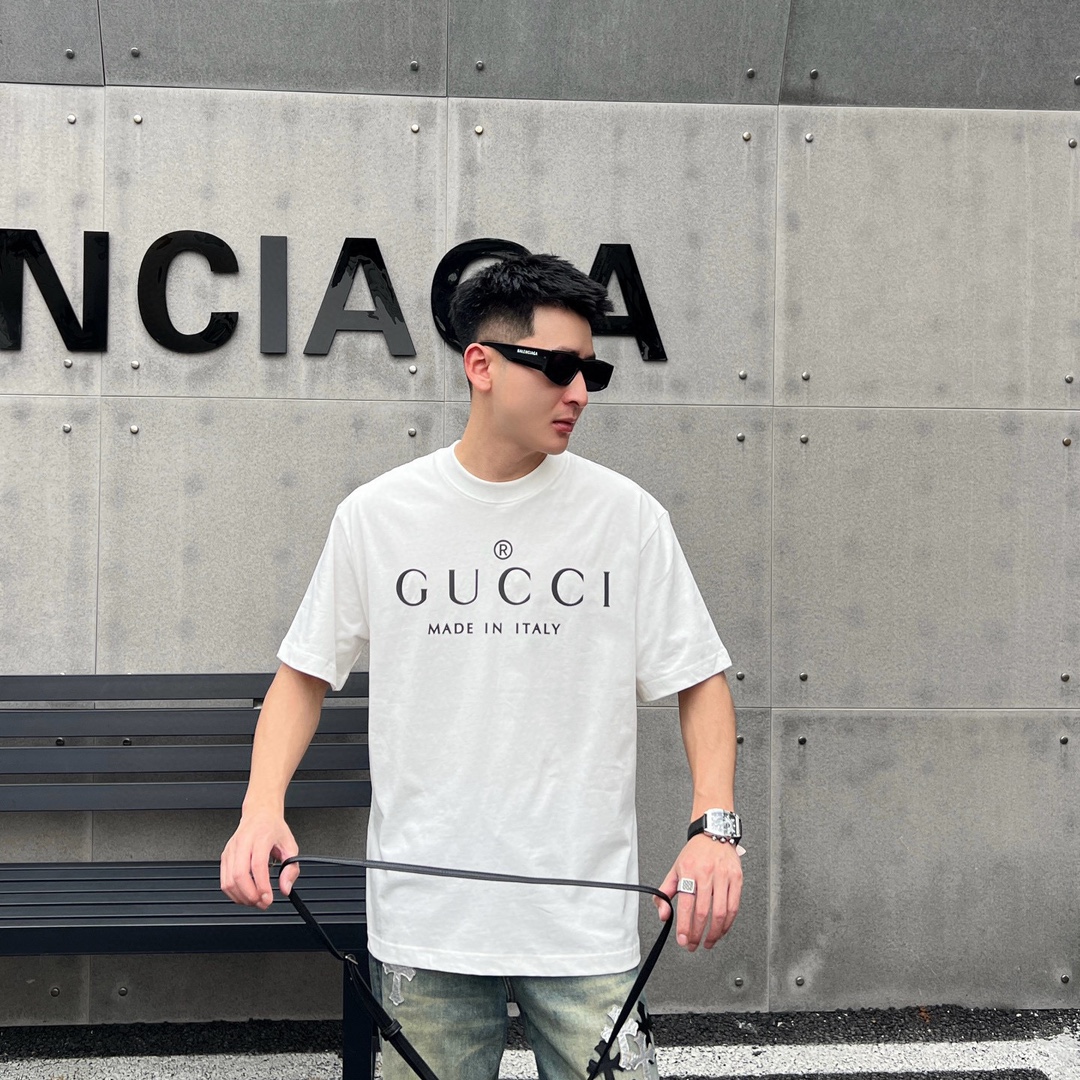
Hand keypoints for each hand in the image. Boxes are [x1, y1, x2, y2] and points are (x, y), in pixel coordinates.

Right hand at [220, 810, 298, 908]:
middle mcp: (243, 843)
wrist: (259, 814)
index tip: (268, 898)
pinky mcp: (224, 857)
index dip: (261, 885)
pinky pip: (224, 880)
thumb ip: (291, 868)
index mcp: (261, 837)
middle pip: (239, 875)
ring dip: (242, 897)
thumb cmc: (274, 829)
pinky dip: (233, 893)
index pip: (257, 865)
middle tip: (262, 903)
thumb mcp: (290, 845)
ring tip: (255, 901)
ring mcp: (231, 850)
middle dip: (250, 895)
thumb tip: (285, 888)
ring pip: (228, 881)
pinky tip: (245, 895)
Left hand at [654, 835, 742, 951]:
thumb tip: (663, 914)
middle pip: (703, 912)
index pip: (686, 904)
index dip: (684, 926)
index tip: (682, 940)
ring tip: (708, 942)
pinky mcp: (737, 879)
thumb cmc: (695, 853)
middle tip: (693, 945)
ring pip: (721, 912)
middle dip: (697, 934)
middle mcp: (706, 873)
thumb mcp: (675, 869)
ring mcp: (723, 876)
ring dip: (714, 933)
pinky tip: (721, 930)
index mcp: (689, 871)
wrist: (714, 832)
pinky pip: (734, 907)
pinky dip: (728, 923)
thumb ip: (665, 892)